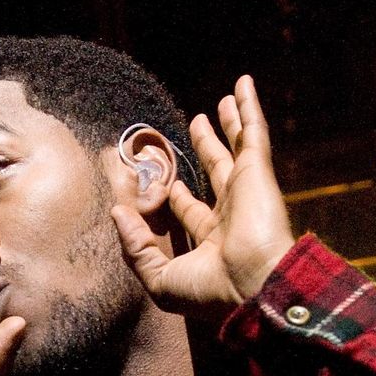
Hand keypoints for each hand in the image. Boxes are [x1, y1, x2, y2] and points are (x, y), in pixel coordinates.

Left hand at [111, 75, 295, 314]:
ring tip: (226, 99)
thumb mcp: (160, 280)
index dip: (177, 195)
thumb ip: (136, 247)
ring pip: (237, 146)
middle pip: (216, 170)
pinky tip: (243, 83)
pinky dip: (250, 107)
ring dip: (231, 122)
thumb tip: (118, 212)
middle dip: (207, 147)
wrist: (253, 287)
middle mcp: (231, 214)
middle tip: (197, 122)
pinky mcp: (257, 173)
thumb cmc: (211, 292)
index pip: (191, 210)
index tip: (166, 183)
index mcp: (212, 240)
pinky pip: (253, 131)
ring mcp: (246, 190)